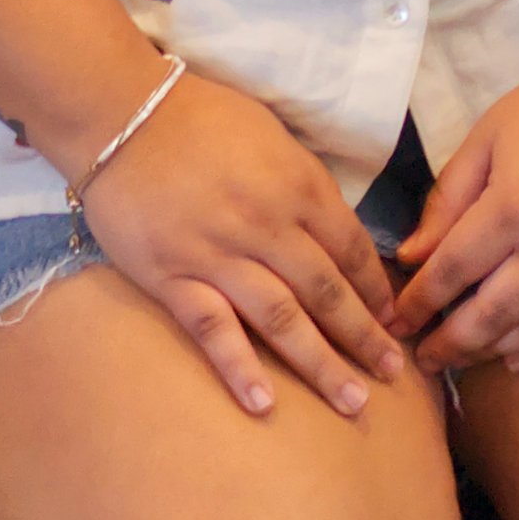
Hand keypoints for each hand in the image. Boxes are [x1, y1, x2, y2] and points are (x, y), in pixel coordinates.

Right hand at [74, 63, 407, 416]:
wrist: (124, 115)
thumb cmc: (202, 117)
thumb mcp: (272, 137)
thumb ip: (304, 185)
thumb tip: (333, 229)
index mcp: (298, 185)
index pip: (351, 248)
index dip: (376, 289)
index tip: (395, 320)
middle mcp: (267, 225)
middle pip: (326, 292)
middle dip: (363, 337)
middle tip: (392, 374)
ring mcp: (220, 256)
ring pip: (282, 320)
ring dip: (320, 364)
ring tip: (352, 402)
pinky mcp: (173, 278)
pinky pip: (214, 330)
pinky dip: (240, 368)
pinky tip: (264, 404)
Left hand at [389, 49, 518, 378]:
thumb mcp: (488, 136)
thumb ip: (448, 199)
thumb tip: (413, 258)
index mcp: (513, 205)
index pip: (453, 271)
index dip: (420, 302)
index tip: (396, 322)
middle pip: (492, 315)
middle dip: (451, 344)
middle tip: (425, 359)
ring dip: (494, 351)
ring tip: (463, 359)